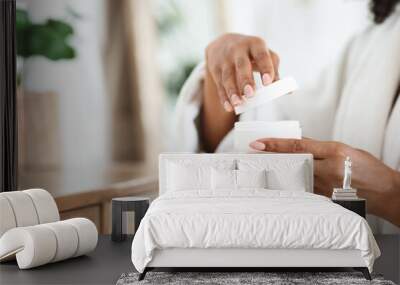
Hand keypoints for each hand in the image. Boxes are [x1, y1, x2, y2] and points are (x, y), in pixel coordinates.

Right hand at [205, 33, 279, 111]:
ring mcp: (225, 59)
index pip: (261, 55)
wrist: (222, 43)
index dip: (265, 68)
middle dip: (246, 80)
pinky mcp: (215, 69)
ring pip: (228, 76)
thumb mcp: (263, 54)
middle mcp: (238, 49)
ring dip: (232, 91)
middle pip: (242, 65)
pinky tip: (229, 107)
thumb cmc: (250, 52)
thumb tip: (286, 91)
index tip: (268, 83)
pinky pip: (219, 85)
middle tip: (251, 94)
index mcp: (255, 44)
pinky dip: (224, 97)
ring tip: (238, 103)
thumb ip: (274, 70)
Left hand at [250, 138, 399, 225]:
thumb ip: (319, 146)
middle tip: (253, 155)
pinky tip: (282, 182)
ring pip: (295, 176)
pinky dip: (292, 184)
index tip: (257, 143)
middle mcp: (327, 169)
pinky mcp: (325, 198)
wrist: (385, 192)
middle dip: (271, 158)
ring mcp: (325, 186)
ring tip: (263, 168)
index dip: (275, 144)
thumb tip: (298, 142)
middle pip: (291, 162)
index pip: (297, 146)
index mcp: (333, 151)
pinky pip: (304, 189)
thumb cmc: (367, 168)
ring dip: (278, 171)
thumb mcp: (344, 149)